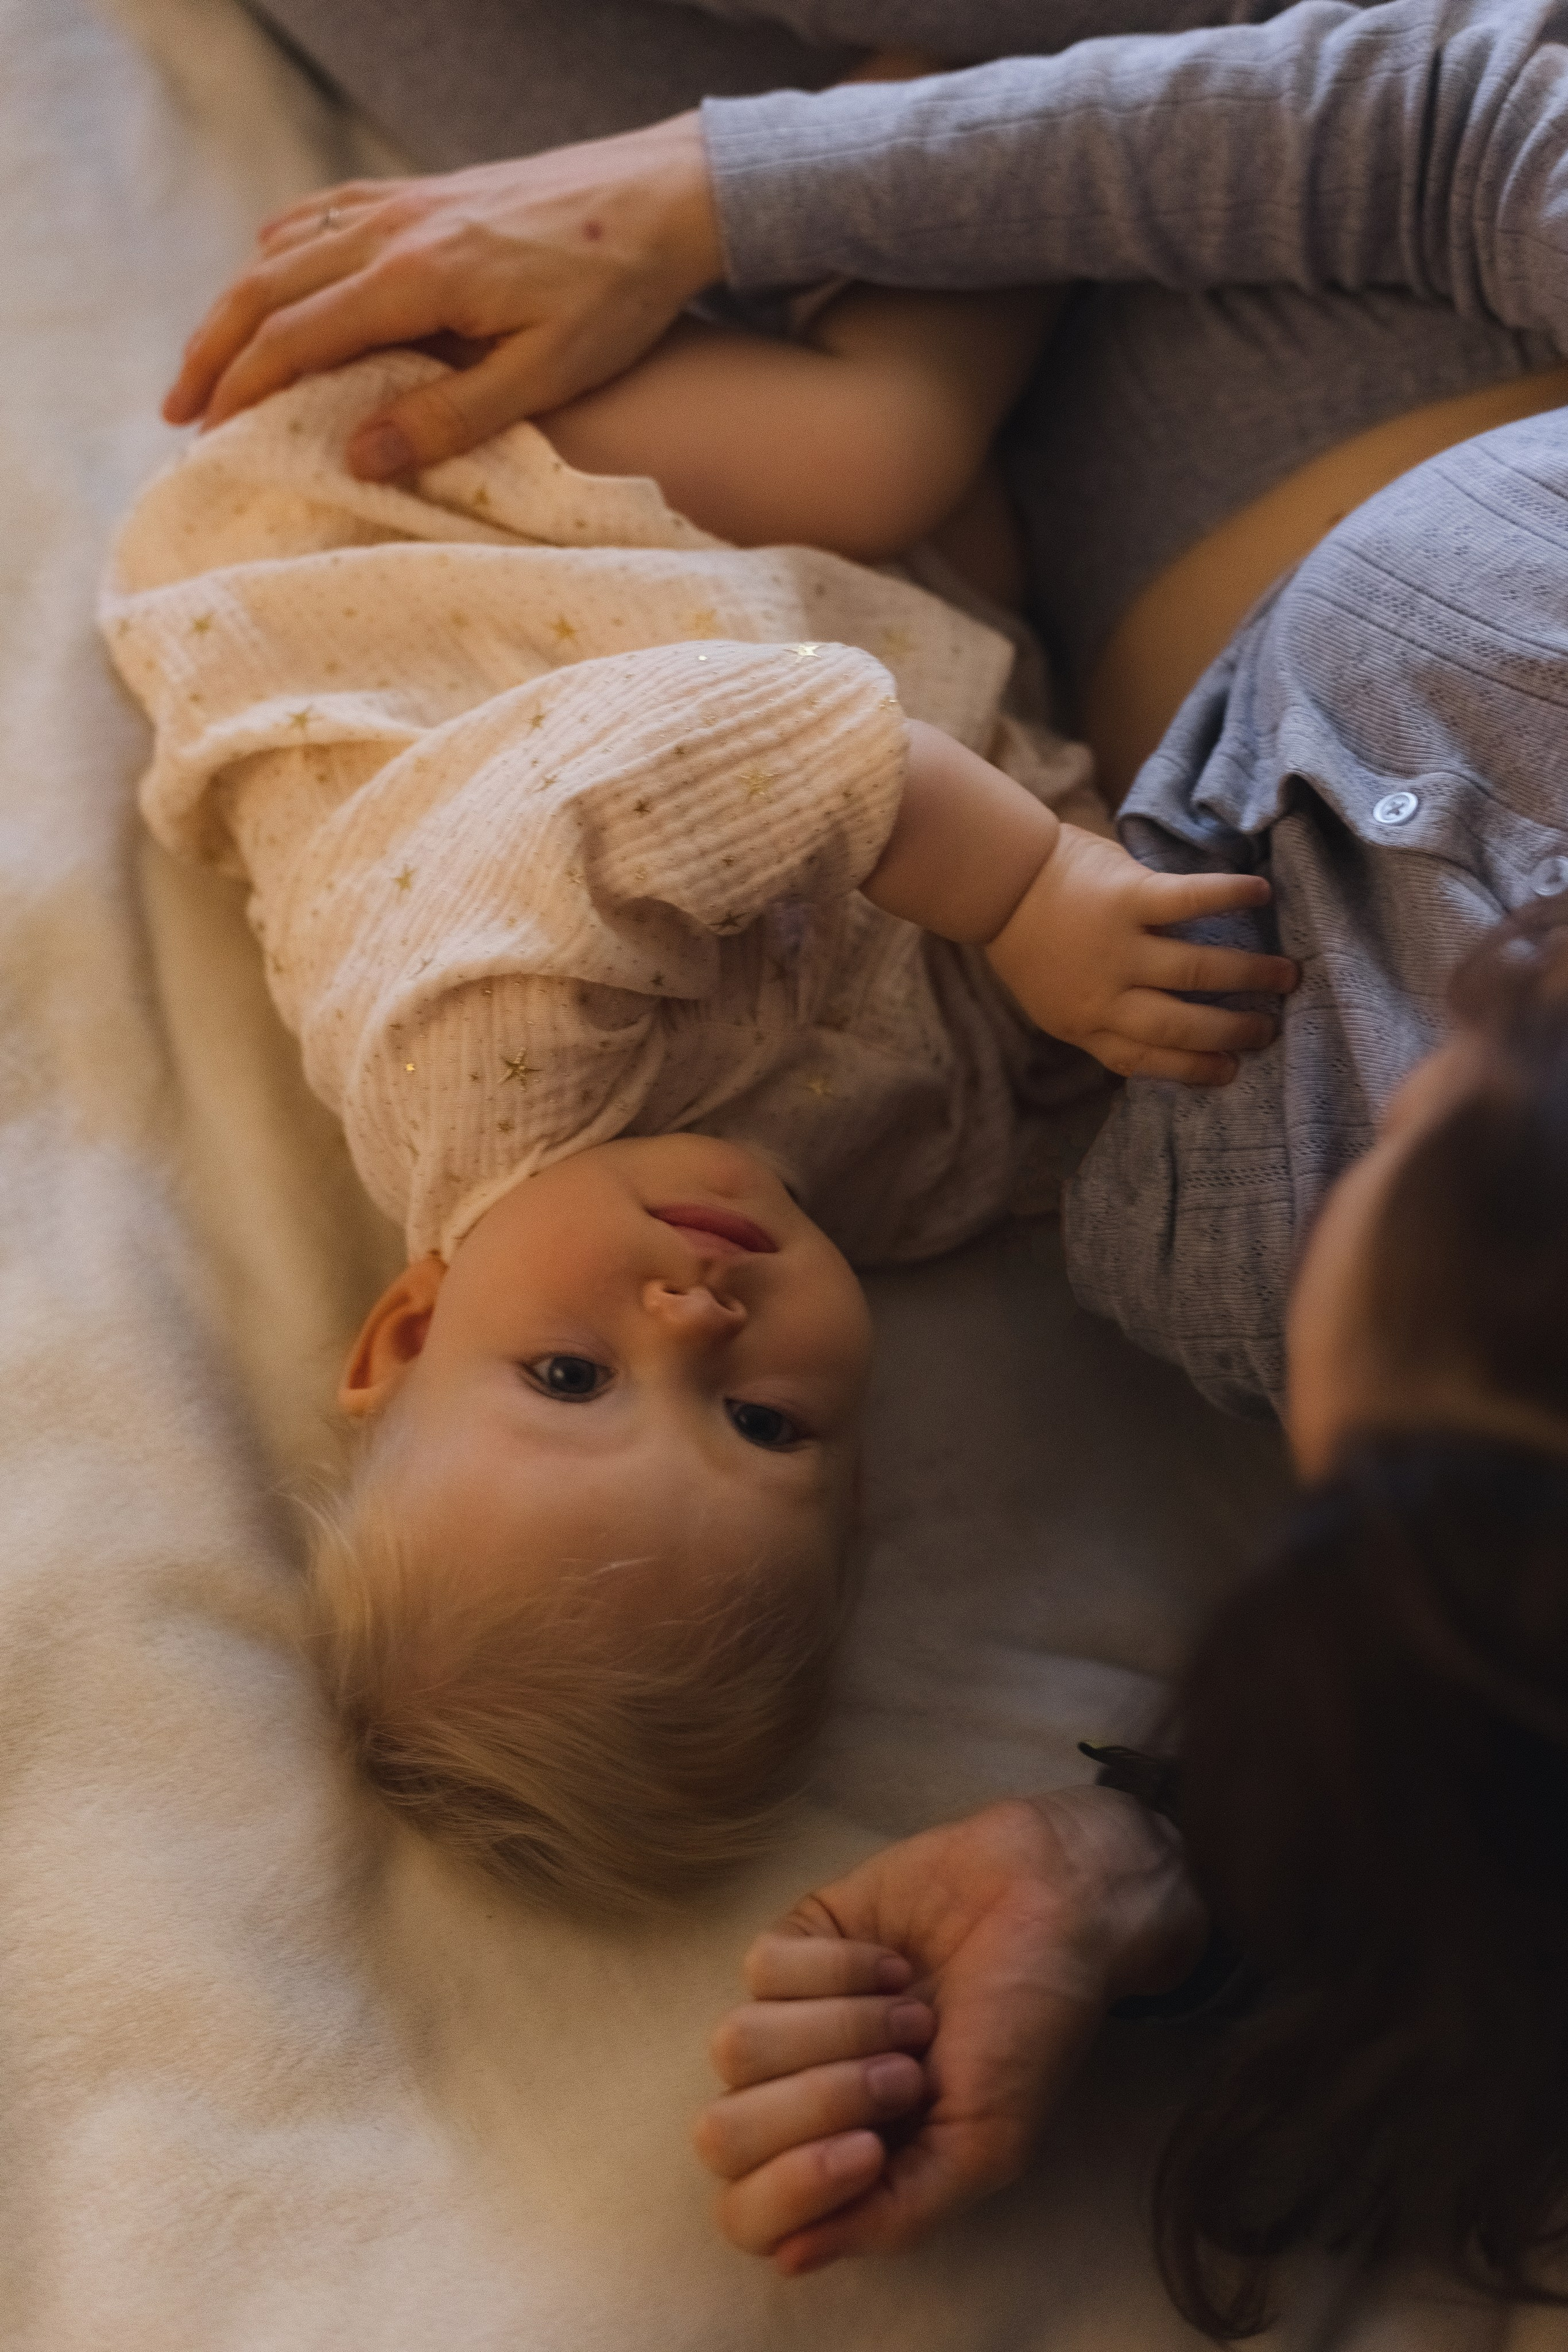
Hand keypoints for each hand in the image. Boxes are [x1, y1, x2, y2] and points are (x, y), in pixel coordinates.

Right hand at [162, 113, 720, 477]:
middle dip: (213, 351)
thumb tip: (356, 454)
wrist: (664, 197)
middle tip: (178, 411)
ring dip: (236, 305)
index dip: (241, 389)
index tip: (209, 438)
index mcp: (416, 279)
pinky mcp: (424, 194)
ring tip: (210, 360)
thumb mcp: (545, 375)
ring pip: (285, 249)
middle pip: (266, 288)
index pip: (295, 338)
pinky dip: (281, 251)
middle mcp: (392, 229)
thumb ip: (451, 416)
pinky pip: (324, 215)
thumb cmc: (616, 294)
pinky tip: (269, 276)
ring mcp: (403, 203)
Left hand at [693, 1790, 1205, 2273]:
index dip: (794, 2186)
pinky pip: (762, 1969)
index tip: (871, 2147)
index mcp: (841, 2165)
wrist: (1051, 1906)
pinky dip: (842, 1967)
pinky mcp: (793, 1942)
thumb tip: (789, 2257)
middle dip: (822, 2100)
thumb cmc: (1027, 2031)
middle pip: (723, 2134)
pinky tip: (893, 1962)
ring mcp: (791, 2018)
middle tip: (907, 2071)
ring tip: (910, 2014)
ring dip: (843, 2028)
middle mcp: (800, 2099)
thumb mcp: (985, 2148)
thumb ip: (894, 2213)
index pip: (748, 2215)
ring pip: (739, 2046)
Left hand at [986, 824, 1296, 1085]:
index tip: (1231, 1071)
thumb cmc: (1030, 938)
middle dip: (1232, 1031)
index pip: (1143, 1060)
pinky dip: (1229, 896)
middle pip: (1181, 1025)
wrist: (996, 879)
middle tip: (1270, 1029)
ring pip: (1197, 969)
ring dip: (1249, 973)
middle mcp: (1104, 994)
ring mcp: (1117, 946)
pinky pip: (1190, 900)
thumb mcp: (1053, 997)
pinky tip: (1262, 893)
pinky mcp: (1127, 896)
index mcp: (1084, 1023)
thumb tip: (1154, 1033)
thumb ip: (1099, 1015)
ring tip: (1286, 974)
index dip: (1191, 1071)